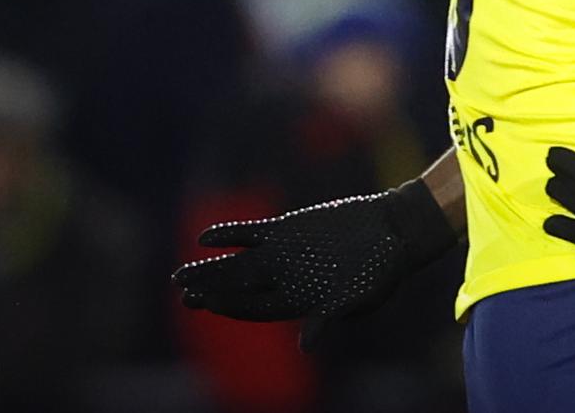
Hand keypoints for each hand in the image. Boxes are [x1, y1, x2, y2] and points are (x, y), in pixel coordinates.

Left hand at [173, 180, 455, 350]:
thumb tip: (306, 345)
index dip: (230, 307)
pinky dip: (229, 235)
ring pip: (236, 263)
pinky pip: (250, 233)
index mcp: (297, 302)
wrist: (394, 230)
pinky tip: (205, 238)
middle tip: (183, 293)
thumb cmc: (382, 269)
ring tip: (180, 276)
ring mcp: (281, 255)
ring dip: (210, 268)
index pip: (254, 309)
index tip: (207, 303)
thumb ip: (331, 316)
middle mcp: (282, 280)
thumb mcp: (361, 296)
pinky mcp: (286, 230)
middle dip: (210, 291)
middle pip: (237, 288)